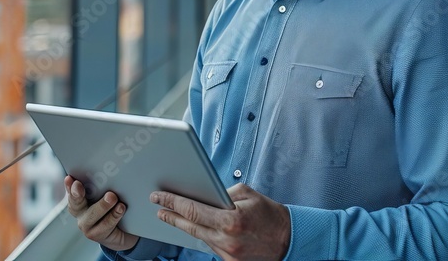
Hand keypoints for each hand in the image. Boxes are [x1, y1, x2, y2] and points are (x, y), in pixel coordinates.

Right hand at [63, 175, 138, 251]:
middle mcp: (80, 214)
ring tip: (112, 197)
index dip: (69, 186)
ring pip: (92, 215)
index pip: (72, 192)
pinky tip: (121, 208)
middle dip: (76, 194)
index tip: (70, 178)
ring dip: (102, 205)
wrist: (123, 230)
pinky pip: (106, 225)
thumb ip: (102, 185)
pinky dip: (114, 215)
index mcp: (79, 201)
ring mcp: (88, 227)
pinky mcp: (98, 235)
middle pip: (76, 204)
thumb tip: (110, 169)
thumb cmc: (112, 207)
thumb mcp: (105, 194)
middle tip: (78, 184)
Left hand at [152, 183, 289, 260]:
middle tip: (158, 207)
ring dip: (185, 226)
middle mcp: (226, 240)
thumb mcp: (248, 195)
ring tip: (172, 215)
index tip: (158, 197)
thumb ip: (223, 193)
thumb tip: (204, 196)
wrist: (289, 240)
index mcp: (230, 220)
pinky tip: (197, 228)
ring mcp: (228, 254)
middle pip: (189, 226)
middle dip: (171, 215)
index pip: (192, 210)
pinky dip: (204, 236)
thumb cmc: (269, 215)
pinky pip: (210, 247)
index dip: (172, 203)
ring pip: (198, 238)